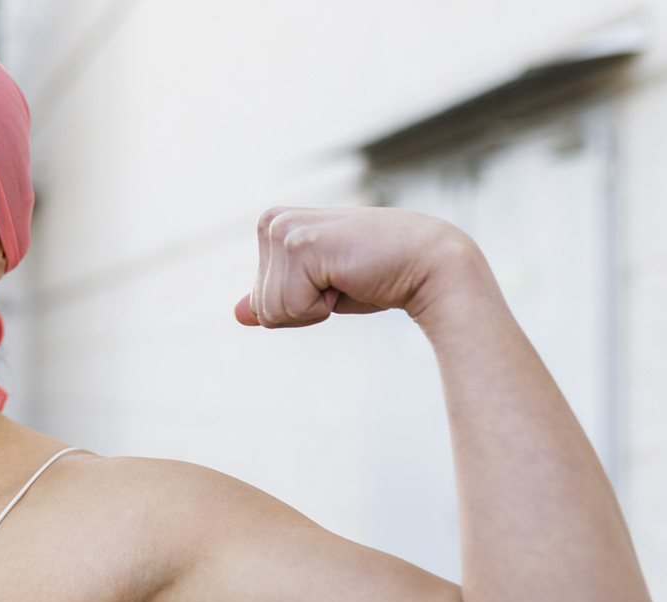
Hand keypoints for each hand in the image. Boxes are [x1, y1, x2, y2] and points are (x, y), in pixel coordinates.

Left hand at [234, 207, 483, 327]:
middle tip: (343, 278)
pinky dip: (321, 308)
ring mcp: (284, 230)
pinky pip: (289, 308)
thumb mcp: (317, 290)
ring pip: (272, 310)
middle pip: (262, 306)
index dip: (299, 305)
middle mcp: (272, 221)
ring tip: (346, 275)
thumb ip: (275, 298)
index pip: (259, 300)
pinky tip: (348, 277)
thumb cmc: (377, 277)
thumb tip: (236, 314)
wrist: (430, 266)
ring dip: (315, 308)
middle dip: (304, 308)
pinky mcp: (299, 244)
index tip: (333, 279)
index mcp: (272, 225)